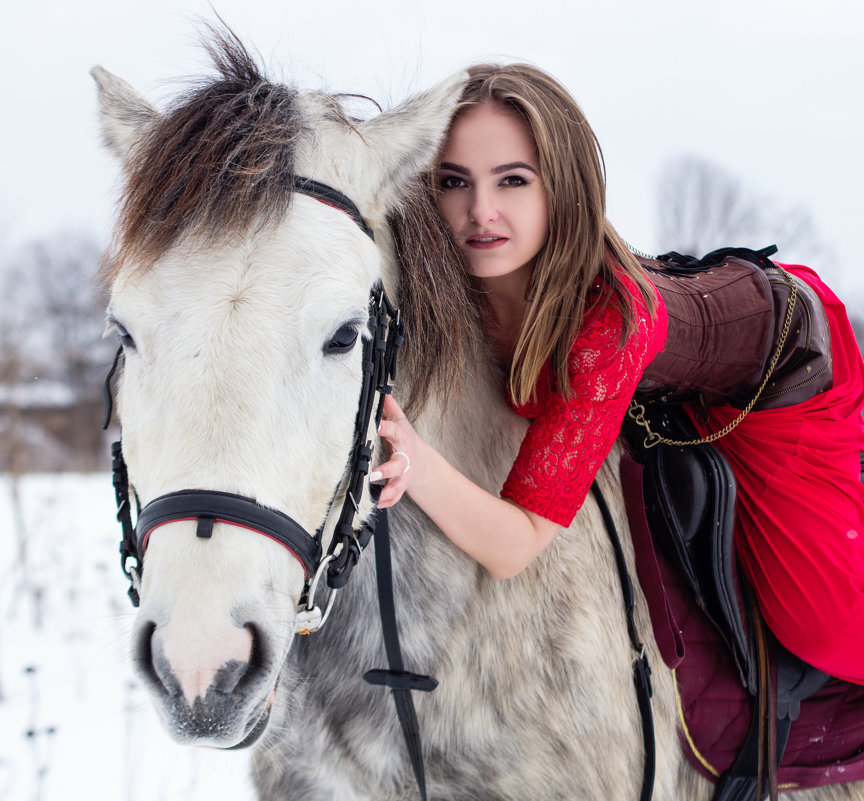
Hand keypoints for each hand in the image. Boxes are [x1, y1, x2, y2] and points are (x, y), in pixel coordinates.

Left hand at [371, 394, 421, 508]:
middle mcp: (403, 459)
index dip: (385, 427)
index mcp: (401, 439)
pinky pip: (394, 497)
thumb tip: (381, 390)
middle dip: (386, 470)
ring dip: (386, 491)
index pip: (393, 431)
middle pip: (397, 465)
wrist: (419, 460)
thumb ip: (389, 407)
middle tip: (373, 474)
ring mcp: (403, 475)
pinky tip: (374, 504)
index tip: (375, 425)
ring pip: (397, 486)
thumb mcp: (399, 421)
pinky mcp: (400, 487)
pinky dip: (385, 502)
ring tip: (373, 496)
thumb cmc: (404, 439)